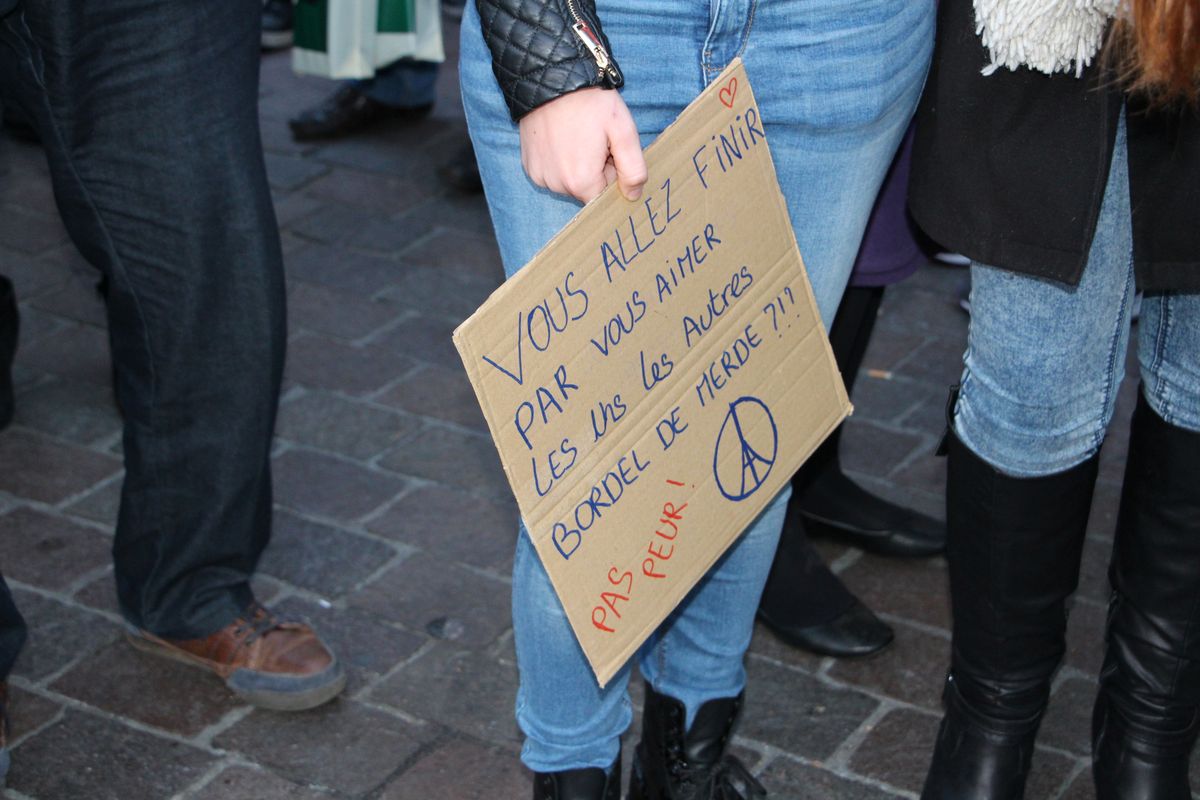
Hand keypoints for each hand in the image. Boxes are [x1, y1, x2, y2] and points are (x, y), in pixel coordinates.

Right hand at [519, 87, 646, 203]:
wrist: (551, 79)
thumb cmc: (590, 102)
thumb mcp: (622, 130)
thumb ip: (633, 168)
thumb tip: (633, 195)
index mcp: (581, 181)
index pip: (605, 194)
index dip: (612, 172)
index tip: (608, 148)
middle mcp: (557, 185)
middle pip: (586, 190)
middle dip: (595, 169)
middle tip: (594, 138)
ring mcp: (540, 176)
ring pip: (569, 182)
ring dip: (577, 165)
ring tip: (577, 135)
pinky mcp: (530, 167)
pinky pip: (553, 174)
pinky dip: (560, 161)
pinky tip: (561, 138)